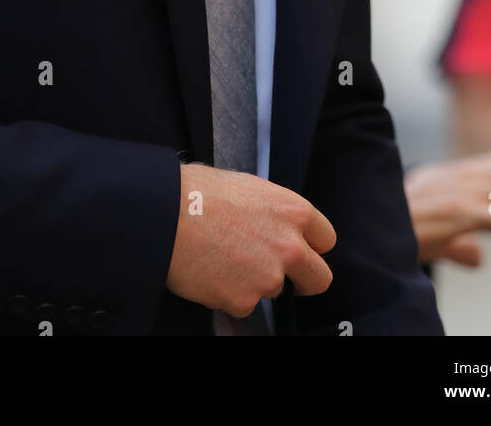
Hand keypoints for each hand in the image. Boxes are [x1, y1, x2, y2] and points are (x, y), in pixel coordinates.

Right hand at [166, 162, 335, 317]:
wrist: (165, 213)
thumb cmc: (199, 191)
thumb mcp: (249, 187)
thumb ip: (273, 211)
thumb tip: (273, 223)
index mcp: (294, 211)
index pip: (326, 239)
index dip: (311, 246)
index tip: (301, 250)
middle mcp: (290, 246)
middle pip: (320, 278)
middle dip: (304, 281)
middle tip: (281, 276)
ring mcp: (269, 277)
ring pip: (273, 290)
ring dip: (255, 281)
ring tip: (223, 259)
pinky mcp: (244, 301)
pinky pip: (243, 303)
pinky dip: (229, 293)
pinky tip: (211, 271)